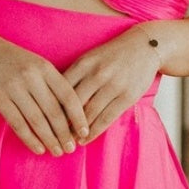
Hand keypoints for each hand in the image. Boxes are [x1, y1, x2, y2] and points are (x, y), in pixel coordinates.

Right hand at [0, 30, 89, 155]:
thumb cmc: (15, 61)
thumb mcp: (37, 65)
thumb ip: (53, 84)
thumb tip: (71, 114)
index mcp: (45, 69)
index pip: (68, 96)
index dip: (78, 117)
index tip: (85, 132)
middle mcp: (31, 77)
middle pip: (54, 111)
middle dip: (64, 134)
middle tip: (71, 148)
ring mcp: (14, 88)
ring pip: (37, 120)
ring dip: (49, 139)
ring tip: (58, 151)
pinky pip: (18, 123)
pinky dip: (30, 139)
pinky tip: (38, 148)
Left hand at [61, 26, 161, 142]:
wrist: (145, 46)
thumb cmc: (112, 55)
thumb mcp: (90, 58)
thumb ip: (74, 75)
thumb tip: (52, 99)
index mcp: (84, 63)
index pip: (61, 89)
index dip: (50, 107)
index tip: (42, 121)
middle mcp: (97, 74)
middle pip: (73, 104)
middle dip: (61, 123)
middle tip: (51, 137)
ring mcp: (113, 86)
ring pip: (89, 114)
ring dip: (76, 131)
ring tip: (67, 142)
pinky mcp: (127, 96)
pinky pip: (107, 118)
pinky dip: (94, 132)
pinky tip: (85, 139)